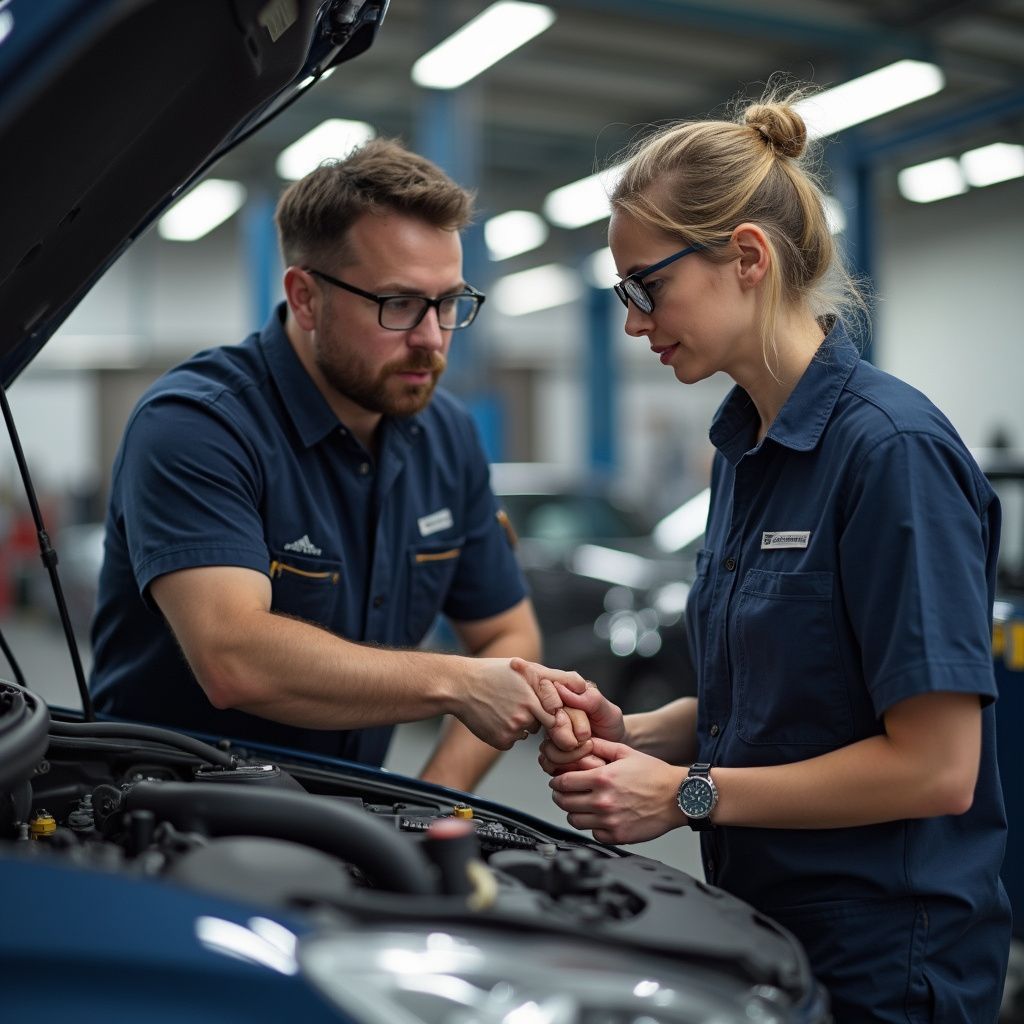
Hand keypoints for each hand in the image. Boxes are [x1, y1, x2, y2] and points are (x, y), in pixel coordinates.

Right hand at [453, 658, 582, 750]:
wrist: (460, 686)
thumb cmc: (495, 673)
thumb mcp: (528, 669)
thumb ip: (558, 678)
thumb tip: (585, 685)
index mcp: (533, 700)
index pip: (558, 718)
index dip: (558, 717)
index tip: (552, 714)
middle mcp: (524, 718)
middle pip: (544, 727)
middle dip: (540, 720)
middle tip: (522, 705)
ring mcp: (511, 731)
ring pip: (527, 732)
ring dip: (523, 724)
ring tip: (505, 706)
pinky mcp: (500, 741)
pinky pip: (512, 740)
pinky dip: (508, 732)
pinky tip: (497, 716)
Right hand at [536, 678, 625, 775]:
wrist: (614, 748)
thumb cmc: (610, 726)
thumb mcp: (608, 711)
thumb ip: (589, 699)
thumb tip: (561, 688)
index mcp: (562, 698)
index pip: (552, 705)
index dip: (569, 722)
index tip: (585, 733)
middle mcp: (551, 716)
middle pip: (549, 729)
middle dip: (572, 741)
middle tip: (588, 741)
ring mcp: (548, 736)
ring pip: (547, 749)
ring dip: (572, 756)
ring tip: (588, 751)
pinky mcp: (549, 755)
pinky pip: (547, 764)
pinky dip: (566, 767)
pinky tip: (580, 761)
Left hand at [548, 737, 685, 844]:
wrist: (678, 797)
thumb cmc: (654, 775)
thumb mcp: (626, 752)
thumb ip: (601, 746)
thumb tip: (582, 743)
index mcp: (602, 778)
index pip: (563, 783)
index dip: (556, 781)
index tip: (557, 782)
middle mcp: (603, 801)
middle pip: (564, 802)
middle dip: (561, 796)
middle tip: (565, 793)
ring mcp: (609, 820)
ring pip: (574, 820)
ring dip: (574, 812)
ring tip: (581, 806)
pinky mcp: (617, 836)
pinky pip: (593, 834)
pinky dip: (593, 827)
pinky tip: (599, 817)